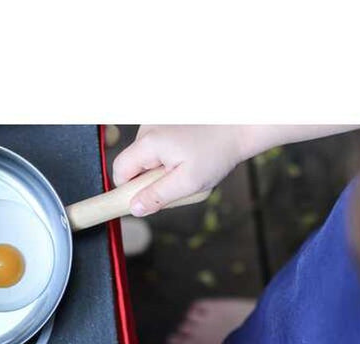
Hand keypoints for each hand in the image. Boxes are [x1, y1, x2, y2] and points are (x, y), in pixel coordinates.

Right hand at [112, 125, 245, 216]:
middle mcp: (148, 127)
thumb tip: (134, 209)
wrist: (241, 124)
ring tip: (188, 166)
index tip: (147, 198)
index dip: (128, 189)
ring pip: (146, 155)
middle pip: (133, 163)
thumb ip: (157, 197)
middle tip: (176, 182)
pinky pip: (158, 145)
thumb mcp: (188, 183)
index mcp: (149, 142)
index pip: (119, 171)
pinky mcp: (167, 119)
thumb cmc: (217, 152)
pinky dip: (170, 154)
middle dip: (149, 178)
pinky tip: (190, 154)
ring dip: (161, 167)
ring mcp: (157, 120)